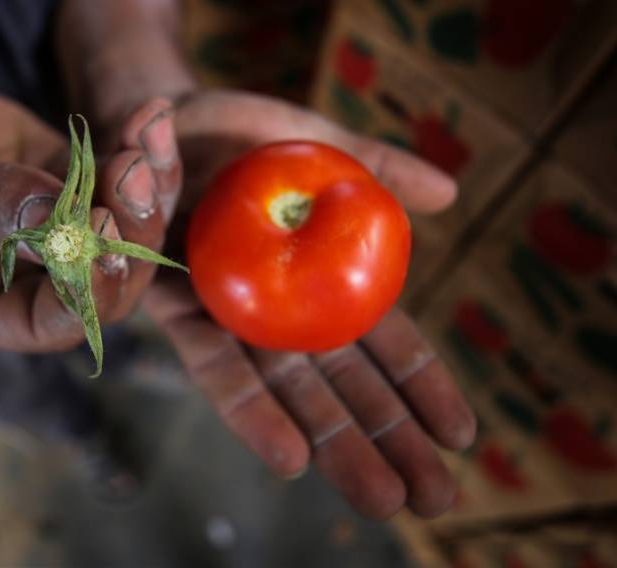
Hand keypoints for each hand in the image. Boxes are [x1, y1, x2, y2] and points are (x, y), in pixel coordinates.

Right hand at [0, 86, 180, 351]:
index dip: (88, 287)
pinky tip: (151, 113)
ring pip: (126, 227)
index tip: (104, 233)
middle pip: (107, 276)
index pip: (53, 321)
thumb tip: (60, 225)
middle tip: (135, 173)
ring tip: (148, 134)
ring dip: (147, 184)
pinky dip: (139, 149)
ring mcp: (62, 235)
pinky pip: (118, 180)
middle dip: (130, 227)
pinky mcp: (76, 190)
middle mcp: (34, 282)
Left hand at [142, 90, 475, 518]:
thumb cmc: (242, 133)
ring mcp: (236, 319)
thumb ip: (377, 167)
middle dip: (389, 441)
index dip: (422, 387)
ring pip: (291, 394)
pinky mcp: (182, 317)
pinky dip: (253, 413)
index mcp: (326, 275)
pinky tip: (292, 459)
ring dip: (336, 446)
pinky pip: (217, 371)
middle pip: (344, 385)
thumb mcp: (318, 142)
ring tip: (383, 498)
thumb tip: (450, 193)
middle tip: (435, 497)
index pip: (385, 342)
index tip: (461, 435)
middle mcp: (285, 310)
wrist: (155, 118)